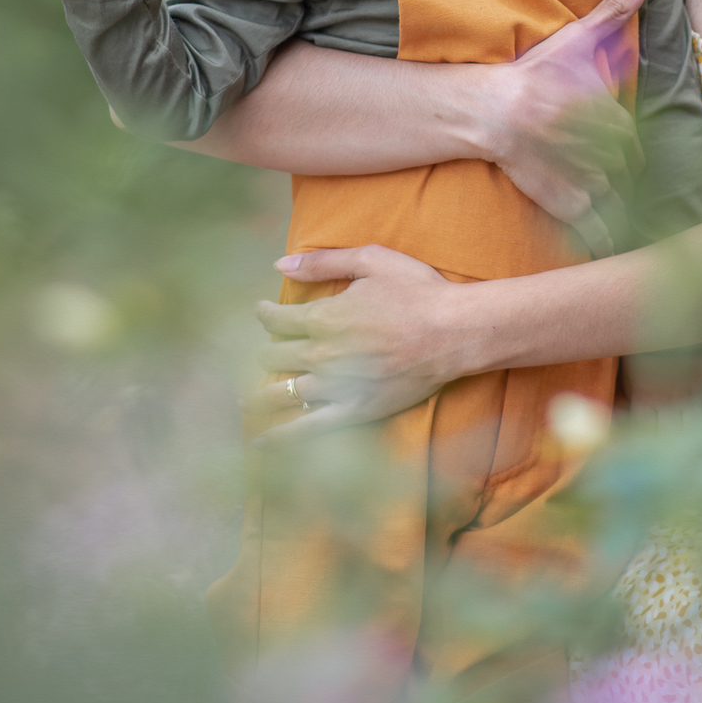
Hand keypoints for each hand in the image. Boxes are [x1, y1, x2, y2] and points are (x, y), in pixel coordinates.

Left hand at [245, 245, 461, 441]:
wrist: (456, 332)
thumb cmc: (418, 291)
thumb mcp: (372, 260)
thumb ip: (323, 263)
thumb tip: (280, 263)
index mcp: (325, 317)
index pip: (277, 320)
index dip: (265, 314)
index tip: (263, 312)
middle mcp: (323, 354)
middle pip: (275, 356)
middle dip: (265, 350)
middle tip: (265, 350)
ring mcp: (338, 387)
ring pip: (284, 392)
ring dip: (260, 394)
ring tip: (245, 398)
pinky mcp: (355, 411)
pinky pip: (308, 429)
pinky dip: (280, 437)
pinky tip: (259, 442)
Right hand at [469, 0, 649, 251]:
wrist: (485, 109)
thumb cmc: (531, 70)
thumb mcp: (574, 38)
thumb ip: (612, 10)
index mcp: (606, 111)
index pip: (631, 132)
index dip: (627, 139)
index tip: (624, 145)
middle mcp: (598, 147)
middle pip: (627, 166)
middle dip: (626, 171)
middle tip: (622, 174)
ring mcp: (581, 177)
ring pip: (615, 196)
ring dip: (619, 202)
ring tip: (618, 205)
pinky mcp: (562, 201)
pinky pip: (594, 225)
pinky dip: (605, 237)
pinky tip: (614, 245)